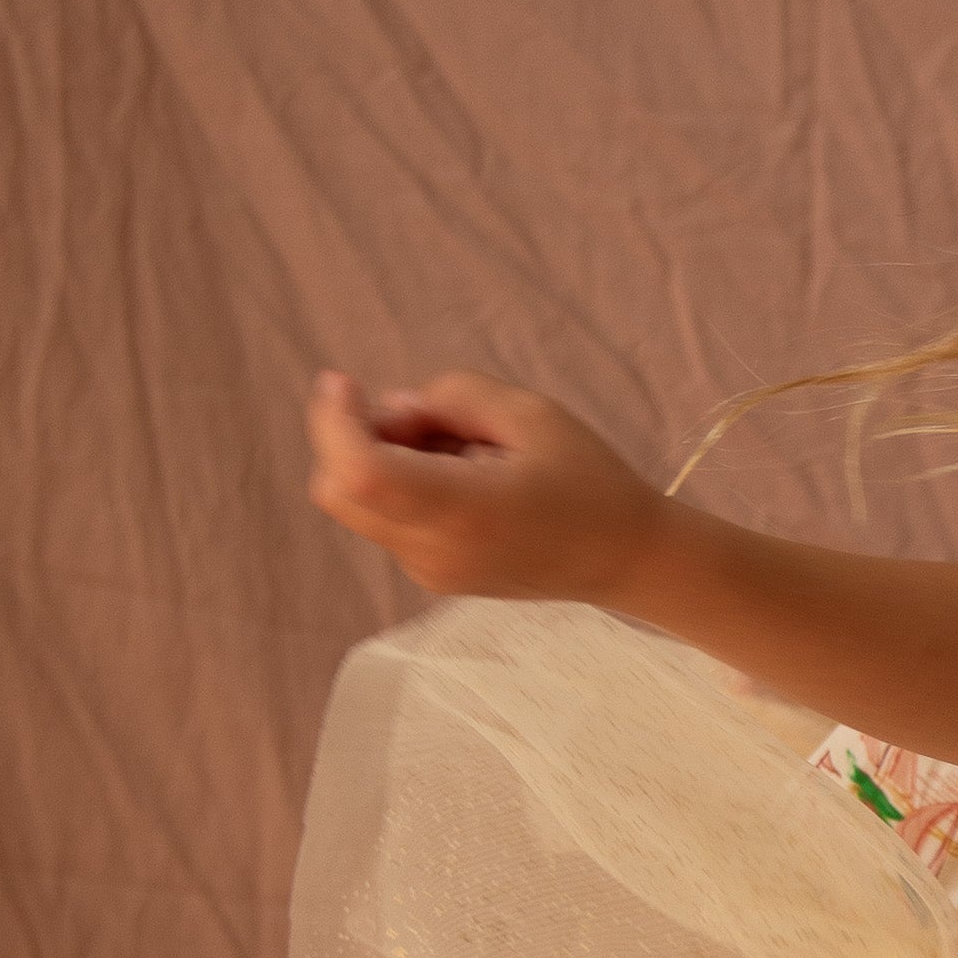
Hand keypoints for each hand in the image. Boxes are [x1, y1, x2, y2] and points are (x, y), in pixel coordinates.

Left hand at [303, 366, 663, 605]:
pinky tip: (465, 475)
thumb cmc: (587, 480)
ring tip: (463, 447)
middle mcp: (434, 552)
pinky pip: (386, 518)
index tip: (344, 383)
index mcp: (463, 511)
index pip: (360, 473)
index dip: (335, 422)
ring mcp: (428, 571)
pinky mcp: (431, 575)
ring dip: (383, 458)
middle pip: (336, 490)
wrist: (623, 558)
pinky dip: (402, 483)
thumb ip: (453, 396)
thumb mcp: (531, 413)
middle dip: (354, 438)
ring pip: (358, 502)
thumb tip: (392, 410)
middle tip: (424, 417)